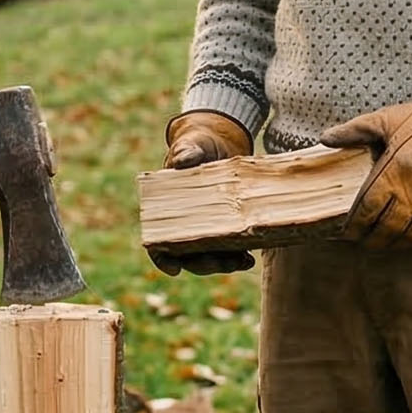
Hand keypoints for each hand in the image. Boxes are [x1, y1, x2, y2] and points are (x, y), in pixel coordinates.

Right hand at [152, 110, 255, 275]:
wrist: (219, 143)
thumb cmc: (196, 145)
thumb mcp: (190, 146)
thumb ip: (185, 152)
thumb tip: (182, 161)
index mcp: (164, 212)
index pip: (157, 243)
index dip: (163, 259)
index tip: (174, 269)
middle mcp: (183, 226)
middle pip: (188, 256)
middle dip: (206, 264)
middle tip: (226, 264)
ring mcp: (204, 229)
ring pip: (211, 256)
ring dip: (226, 264)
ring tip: (246, 261)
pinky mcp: (225, 227)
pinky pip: (229, 247)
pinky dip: (239, 253)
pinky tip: (253, 254)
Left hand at [322, 75, 411, 250]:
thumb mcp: (386, 119)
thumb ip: (354, 131)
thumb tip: (326, 138)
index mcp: (393, 173)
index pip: (366, 210)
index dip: (354, 225)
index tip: (346, 232)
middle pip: (385, 230)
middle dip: (370, 239)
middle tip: (361, 242)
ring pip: (409, 238)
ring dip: (393, 245)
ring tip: (382, 244)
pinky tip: (411, 240)